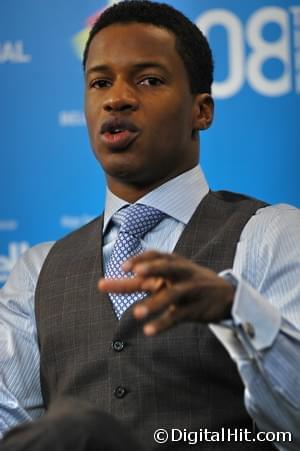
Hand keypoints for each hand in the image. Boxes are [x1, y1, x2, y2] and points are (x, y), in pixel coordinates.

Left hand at [98, 251, 234, 335]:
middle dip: (151, 268)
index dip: (141, 259)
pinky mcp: (195, 309)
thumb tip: (114, 282)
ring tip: (136, 314)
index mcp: (173, 265)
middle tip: (134, 272)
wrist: (227, 295)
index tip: (123, 267)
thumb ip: (144, 281)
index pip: (156, 256)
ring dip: (154, 304)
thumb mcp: (170, 278)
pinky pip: (178, 316)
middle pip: (166, 267)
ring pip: (172, 295)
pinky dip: (163, 323)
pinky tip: (148, 331)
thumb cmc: (190, 284)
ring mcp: (190, 291)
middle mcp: (181, 274)